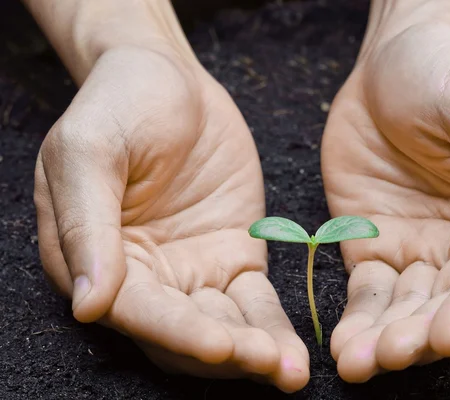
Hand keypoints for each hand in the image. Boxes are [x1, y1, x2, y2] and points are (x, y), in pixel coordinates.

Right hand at [33, 46, 308, 391]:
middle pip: (182, 332)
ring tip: (291, 370)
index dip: (176, 331)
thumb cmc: (119, 104)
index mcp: (93, 258)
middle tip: (270, 364)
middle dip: (225, 353)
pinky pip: (253, 301)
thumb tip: (88, 303)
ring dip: (255, 351)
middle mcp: (143, 277)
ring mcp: (191, 270)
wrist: (168, 77)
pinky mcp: (232, 257)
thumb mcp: (89, 149)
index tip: (219, 345)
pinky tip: (296, 350)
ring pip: (222, 325)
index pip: (135, 310)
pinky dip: (274, 325)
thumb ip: (86, 224)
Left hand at [321, 22, 449, 381]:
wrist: (389, 64)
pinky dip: (358, 319)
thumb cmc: (447, 75)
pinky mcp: (377, 247)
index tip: (445, 335)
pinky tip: (344, 345)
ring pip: (409, 307)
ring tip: (358, 362)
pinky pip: (370, 293)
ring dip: (386, 338)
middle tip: (389, 355)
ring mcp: (422, 248)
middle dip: (421, 334)